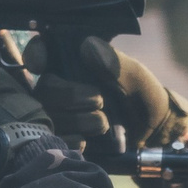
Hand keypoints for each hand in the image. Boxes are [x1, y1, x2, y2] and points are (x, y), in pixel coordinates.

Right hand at [24, 35, 187, 152]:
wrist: (151, 134)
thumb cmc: (141, 97)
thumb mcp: (135, 77)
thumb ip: (114, 62)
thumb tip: (88, 46)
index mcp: (74, 62)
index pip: (41, 51)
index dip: (35, 54)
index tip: (41, 64)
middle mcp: (58, 86)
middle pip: (44, 87)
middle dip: (70, 95)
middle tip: (99, 101)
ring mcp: (57, 114)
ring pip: (48, 115)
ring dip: (78, 120)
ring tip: (103, 122)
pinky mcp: (62, 139)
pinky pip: (53, 140)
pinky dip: (72, 141)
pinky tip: (89, 140)